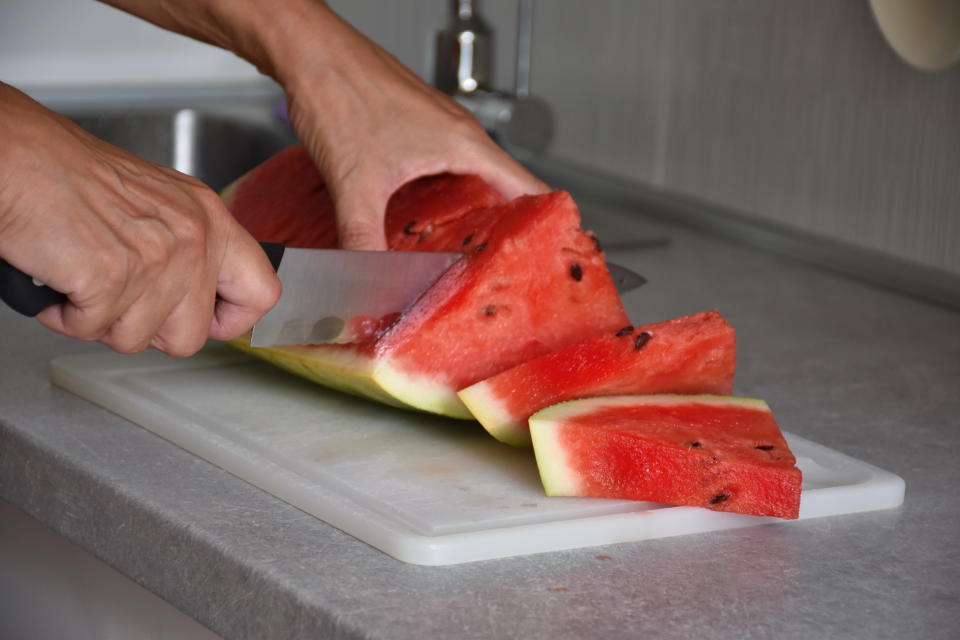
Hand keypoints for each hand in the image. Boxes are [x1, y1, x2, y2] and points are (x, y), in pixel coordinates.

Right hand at [0, 85, 279, 355]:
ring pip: (137, 339)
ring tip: (82, 276)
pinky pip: (92, 329)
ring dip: (100, 319)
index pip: (262, 293)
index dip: (231, 321)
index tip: (206, 320)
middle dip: (148, 329)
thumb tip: (202, 299)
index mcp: (210, 218)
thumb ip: (190, 250)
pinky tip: (60, 279)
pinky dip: (66, 315)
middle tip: (118, 297)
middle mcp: (193, 237)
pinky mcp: (111, 276)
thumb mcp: (158, 204)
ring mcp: (156, 257)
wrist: (14, 155)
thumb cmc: (70, 176)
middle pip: (192, 335)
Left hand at [97, 0, 549, 250]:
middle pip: (505, 190)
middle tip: (505, 268)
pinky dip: (447, 199)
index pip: (529, 189)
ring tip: (471, 253)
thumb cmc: (340, 90)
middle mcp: (460, 135)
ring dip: (475, 215)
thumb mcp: (356, 183)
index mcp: (465, 144)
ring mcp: (440, 130)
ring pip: (474, 180)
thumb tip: (366, 280)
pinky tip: (427, 221)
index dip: (545, 225)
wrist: (311, 52)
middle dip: (507, 231)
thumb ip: (362, 239)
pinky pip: (448, 171)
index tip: (552, 255)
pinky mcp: (418, 129)